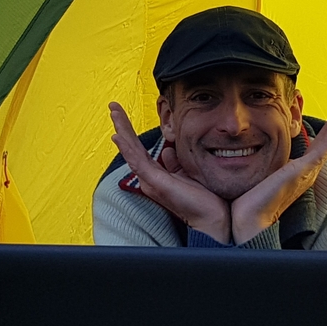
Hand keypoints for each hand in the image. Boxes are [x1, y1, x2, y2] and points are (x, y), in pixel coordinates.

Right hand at [108, 102, 230, 241]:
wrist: (213, 218)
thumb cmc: (204, 200)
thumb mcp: (188, 174)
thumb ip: (176, 163)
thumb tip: (168, 151)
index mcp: (157, 175)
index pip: (140, 149)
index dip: (130, 132)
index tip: (122, 115)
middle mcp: (150, 178)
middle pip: (131, 147)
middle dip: (122, 126)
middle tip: (113, 106)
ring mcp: (151, 180)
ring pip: (131, 152)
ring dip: (122, 131)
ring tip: (114, 113)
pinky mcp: (155, 183)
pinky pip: (138, 163)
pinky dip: (128, 148)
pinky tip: (120, 136)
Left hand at [230, 101, 326, 244]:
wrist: (248, 221)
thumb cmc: (246, 204)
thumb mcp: (252, 175)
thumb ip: (251, 164)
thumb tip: (236, 155)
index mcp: (293, 173)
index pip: (312, 148)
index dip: (321, 134)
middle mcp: (303, 173)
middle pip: (324, 144)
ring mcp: (304, 173)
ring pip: (326, 144)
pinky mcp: (301, 173)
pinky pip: (321, 153)